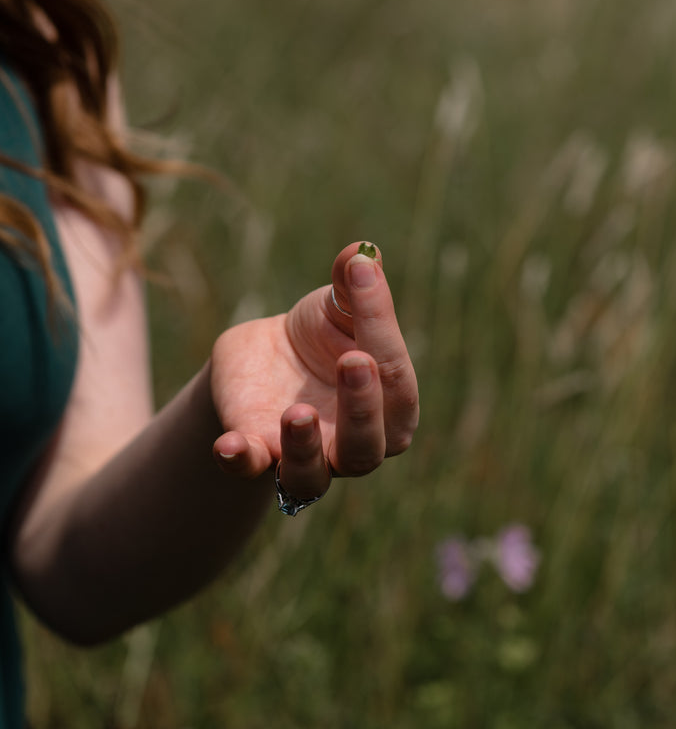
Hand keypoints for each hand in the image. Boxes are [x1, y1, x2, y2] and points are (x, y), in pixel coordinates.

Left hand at [209, 242, 418, 501]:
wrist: (265, 359)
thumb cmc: (319, 335)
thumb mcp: (334, 305)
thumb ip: (352, 285)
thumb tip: (362, 252)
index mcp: (390, 404)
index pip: (395, 376)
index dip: (383, 329)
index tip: (362, 276)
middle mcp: (355, 443)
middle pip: (367, 444)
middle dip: (361, 405)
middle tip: (351, 360)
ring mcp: (307, 456)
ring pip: (312, 475)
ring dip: (305, 448)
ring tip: (296, 412)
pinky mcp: (257, 452)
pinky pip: (250, 468)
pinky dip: (241, 459)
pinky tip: (229, 445)